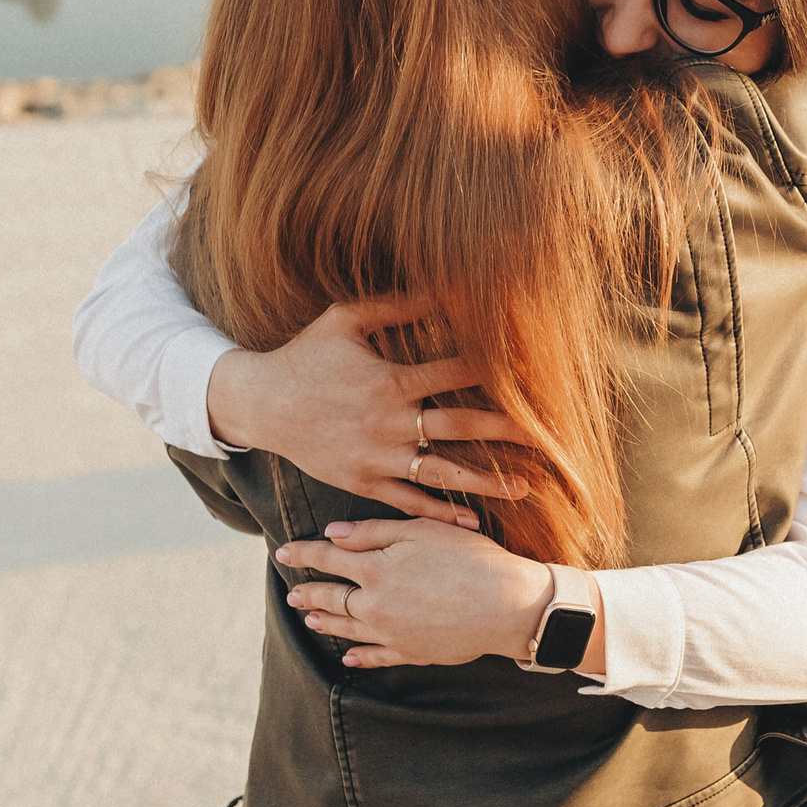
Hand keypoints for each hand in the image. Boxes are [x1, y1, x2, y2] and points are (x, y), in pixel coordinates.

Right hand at [205, 298, 533, 523]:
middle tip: (548, 436)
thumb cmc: (305, 356)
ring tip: (525, 488)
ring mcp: (376, 458)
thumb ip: (393, 305)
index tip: (531, 371)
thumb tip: (439, 286)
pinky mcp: (363, 482)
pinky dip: (439, 512)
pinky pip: (408, 501)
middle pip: (459, 425)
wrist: (259, 404)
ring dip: (485, 481)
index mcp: (389, 380)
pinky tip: (472, 520)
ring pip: (441, 472)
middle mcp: (388, 422)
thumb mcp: (344, 319)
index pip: (454, 372)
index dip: (495, 369)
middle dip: (506, 429)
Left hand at [278, 519, 599, 672]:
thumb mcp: (422, 530)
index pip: (328, 558)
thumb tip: (333, 534)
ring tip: (310, 621)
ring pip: (348, 630)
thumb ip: (374, 532)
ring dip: (326, 624)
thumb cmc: (470, 558)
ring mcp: (391, 633)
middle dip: (310, 593)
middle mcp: (375, 605)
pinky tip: (349, 658)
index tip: (283, 552)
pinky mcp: (412, 653)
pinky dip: (360, 657)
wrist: (507, 605)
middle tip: (291, 594)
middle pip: (332, 598)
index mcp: (375, 569)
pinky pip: (377, 657)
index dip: (304, 553)